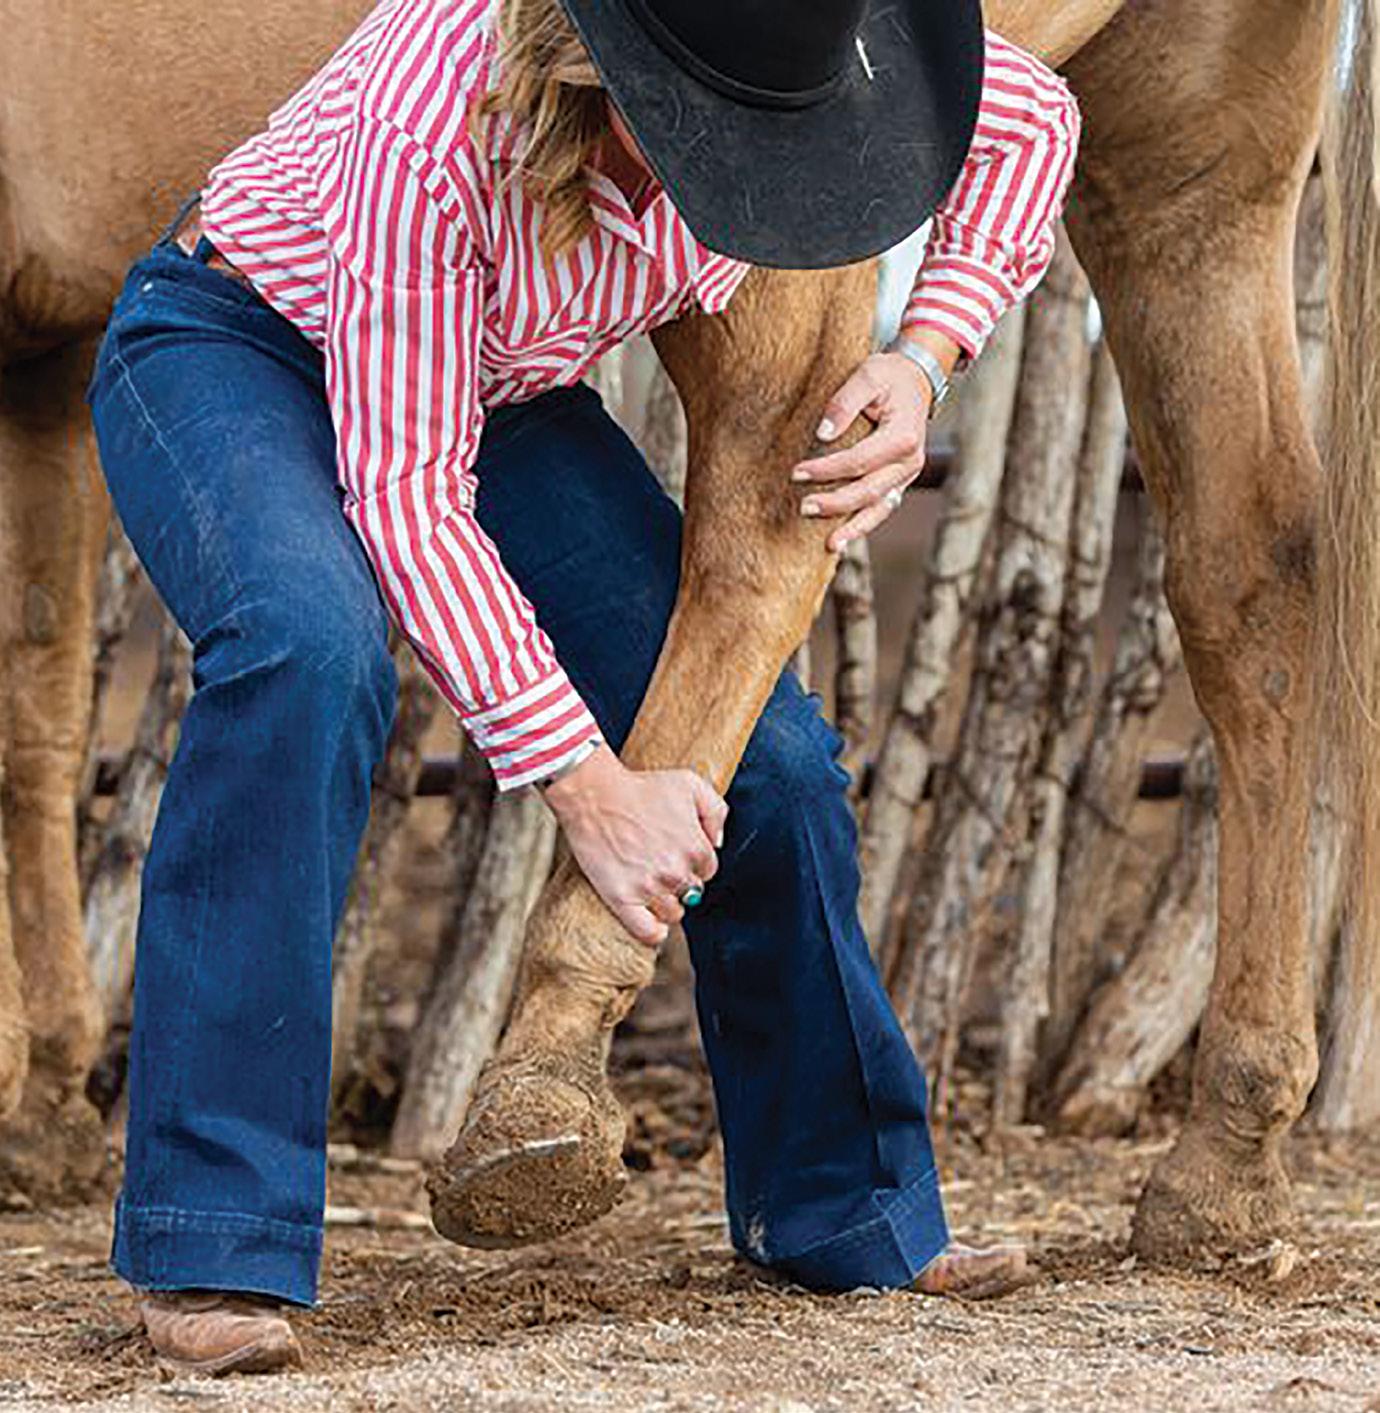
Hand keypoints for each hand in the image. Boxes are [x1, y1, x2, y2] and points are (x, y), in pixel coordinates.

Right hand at [543, 744, 727, 946]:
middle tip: (659, 865)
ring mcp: (649, 888)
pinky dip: (653, 931)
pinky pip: (648, 932)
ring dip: (665, 903)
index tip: (675, 851)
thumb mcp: (689, 783)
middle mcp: (676, 872)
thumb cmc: (640, 786)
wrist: (594, 794)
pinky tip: (650, 920)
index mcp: (696, 848)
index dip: (693, 861)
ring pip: (673, 914)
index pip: (708, 871)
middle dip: (680, 882)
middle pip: (692, 894)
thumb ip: (716, 811)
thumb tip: (717, 843)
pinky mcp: (621, 899)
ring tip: (649, 884)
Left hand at [791, 331, 959, 551]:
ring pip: (879, 508)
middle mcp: (910, 461)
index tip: (796, 473)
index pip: (859, 460)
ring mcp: (907, 475)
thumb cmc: (889, 376)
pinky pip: (882, 509)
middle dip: (835, 503)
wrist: (915, 381)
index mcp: (903, 435)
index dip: (827, 470)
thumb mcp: (868, 374)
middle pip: (869, 490)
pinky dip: (863, 526)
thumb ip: (844, 402)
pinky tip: (841, 540)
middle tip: (803, 508)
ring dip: (852, 527)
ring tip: (829, 544)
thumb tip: (823, 434)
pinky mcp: (899, 482)